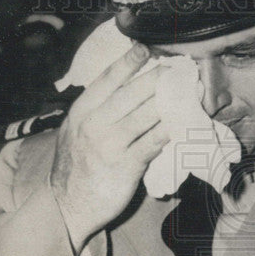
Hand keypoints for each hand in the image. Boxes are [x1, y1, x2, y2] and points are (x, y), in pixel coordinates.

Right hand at [49, 43, 169, 251]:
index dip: (128, 63)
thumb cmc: (76, 168)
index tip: (145, 49)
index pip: (107, 80)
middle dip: (158, 79)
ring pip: (146, 115)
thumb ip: (95, 113)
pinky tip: (182, 123)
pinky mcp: (126, 166)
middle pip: (132, 93)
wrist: (67, 206)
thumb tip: (124, 93)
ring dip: (170, 102)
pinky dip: (169, 131)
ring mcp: (110, 145)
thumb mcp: (75, 133)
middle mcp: (95, 124)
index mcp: (82, 112)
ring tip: (187, 93)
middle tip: (177, 70)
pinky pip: (153, 143)